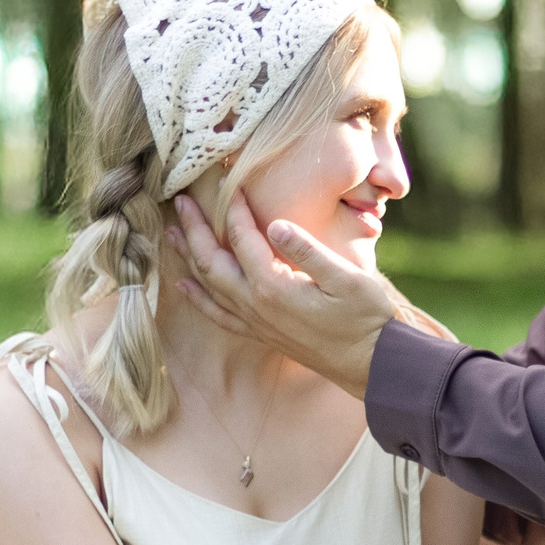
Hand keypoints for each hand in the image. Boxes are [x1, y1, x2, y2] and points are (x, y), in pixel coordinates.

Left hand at [168, 195, 413, 398]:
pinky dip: (198, 298)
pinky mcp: (261, 332)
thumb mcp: (346, 278)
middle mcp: (256, 305)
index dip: (234, 207)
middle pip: (212, 260)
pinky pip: (219, 314)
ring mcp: (255, 321)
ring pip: (209, 285)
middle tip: (181, 200)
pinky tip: (184, 285)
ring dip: (189, 256)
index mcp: (274, 286)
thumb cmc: (365, 317)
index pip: (243, 238)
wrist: (371, 363)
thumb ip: (308, 251)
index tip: (228, 182)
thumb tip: (276, 224)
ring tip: (172, 232)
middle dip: (195, 228)